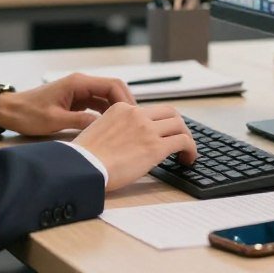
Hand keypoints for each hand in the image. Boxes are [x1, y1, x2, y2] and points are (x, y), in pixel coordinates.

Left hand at [0, 73, 134, 135]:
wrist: (10, 111)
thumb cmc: (28, 113)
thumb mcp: (55, 120)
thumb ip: (80, 122)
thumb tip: (103, 128)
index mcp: (78, 83)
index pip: (112, 85)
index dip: (126, 99)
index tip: (134, 115)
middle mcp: (81, 84)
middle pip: (113, 89)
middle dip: (125, 104)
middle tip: (135, 122)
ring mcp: (79, 92)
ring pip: (106, 97)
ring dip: (117, 110)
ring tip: (127, 127)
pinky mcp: (76, 101)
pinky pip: (97, 104)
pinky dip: (106, 114)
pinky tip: (112, 127)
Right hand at [73, 103, 195, 191]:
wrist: (83, 166)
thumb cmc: (85, 156)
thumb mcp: (98, 130)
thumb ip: (115, 129)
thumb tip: (126, 141)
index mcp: (120, 108)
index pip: (149, 110)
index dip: (159, 122)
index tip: (162, 134)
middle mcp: (136, 114)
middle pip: (169, 112)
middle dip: (177, 125)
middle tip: (179, 139)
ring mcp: (147, 129)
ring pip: (179, 125)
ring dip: (186, 138)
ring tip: (186, 152)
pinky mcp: (155, 147)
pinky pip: (183, 142)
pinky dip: (190, 149)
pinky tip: (188, 159)